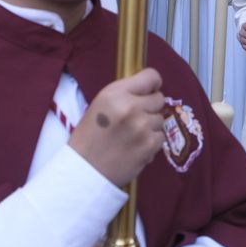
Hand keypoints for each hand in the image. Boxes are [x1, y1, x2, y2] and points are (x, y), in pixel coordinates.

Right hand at [69, 68, 165, 186]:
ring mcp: (142, 127)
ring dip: (150, 126)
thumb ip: (124, 94)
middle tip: (136, 117)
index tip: (149, 91)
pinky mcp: (150, 145)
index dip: (152, 84)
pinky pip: (160, 137)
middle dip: (150, 107)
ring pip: (160, 119)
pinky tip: (136, 147)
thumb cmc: (89, 136)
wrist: (85, 169)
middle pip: (159, 98)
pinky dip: (151, 142)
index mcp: (115, 93)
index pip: (151, 77)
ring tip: (132, 135)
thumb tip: (148, 90)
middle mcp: (131, 107)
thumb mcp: (100, 105)